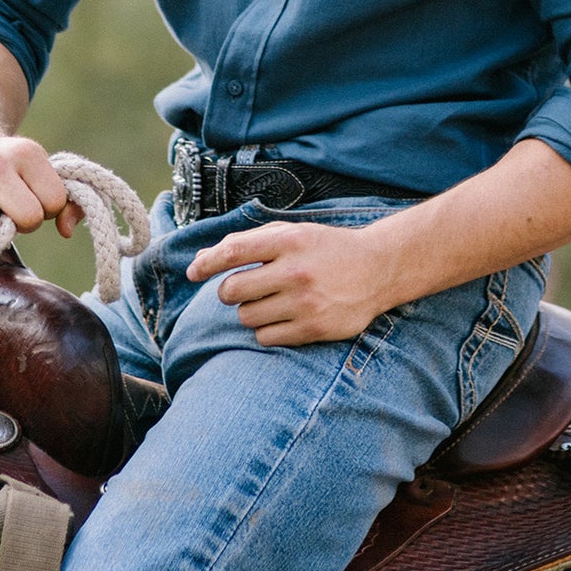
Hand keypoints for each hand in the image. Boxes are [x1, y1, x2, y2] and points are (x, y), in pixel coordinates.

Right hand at [0, 132, 84, 241]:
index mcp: (26, 152)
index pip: (54, 202)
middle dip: (22, 221)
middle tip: (8, 209)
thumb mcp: (39, 172)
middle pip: (29, 218)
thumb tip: (66, 231)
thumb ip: (69, 202)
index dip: (45, 207)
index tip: (29, 197)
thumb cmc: (8, 170)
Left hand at [186, 221, 393, 345]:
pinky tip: (282, 317)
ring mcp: (305, 302)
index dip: (206, 263)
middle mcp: (295, 271)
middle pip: (233, 289)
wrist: (376, 269)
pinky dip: (265, 330)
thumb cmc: (324, 249)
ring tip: (270, 301)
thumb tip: (200, 260)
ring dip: (249, 310)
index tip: (194, 272)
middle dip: (229, 291)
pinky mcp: (313, 329)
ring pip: (246, 316)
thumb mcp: (290, 234)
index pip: (233, 251)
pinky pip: (265, 337)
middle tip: (244, 287)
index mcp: (288, 241)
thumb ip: (247, 243)